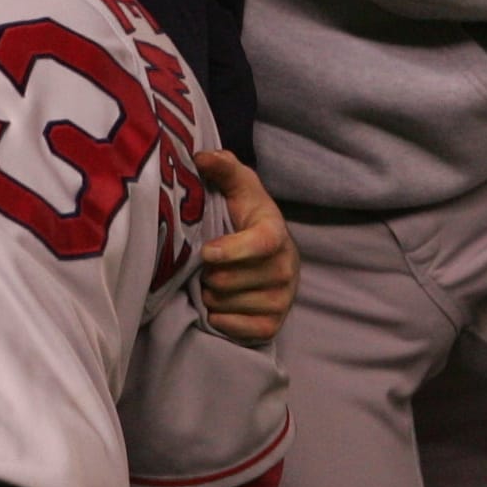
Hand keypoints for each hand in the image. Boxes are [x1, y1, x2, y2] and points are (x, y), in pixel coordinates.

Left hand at [193, 154, 294, 345]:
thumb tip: (201, 157)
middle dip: (208, 274)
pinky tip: (219, 305)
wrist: (263, 251)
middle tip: (204, 266)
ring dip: (212, 295)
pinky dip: (223, 320)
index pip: (261, 243)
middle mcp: (285, 267)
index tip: (206, 251)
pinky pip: (242, 329)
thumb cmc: (244, 216)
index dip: (233, 250)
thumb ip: (222, 167)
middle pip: (232, 280)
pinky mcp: (274, 322)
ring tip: (212, 282)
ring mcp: (282, 297)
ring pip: (230, 304)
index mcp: (275, 232)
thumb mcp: (236, 186)